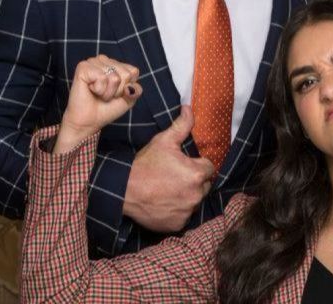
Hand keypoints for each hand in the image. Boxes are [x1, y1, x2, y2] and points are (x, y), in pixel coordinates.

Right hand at [55, 55, 141, 153]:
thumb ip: (136, 90)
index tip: (115, 93)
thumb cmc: (106, 108)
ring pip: (114, 77)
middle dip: (118, 90)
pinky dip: (99, 89)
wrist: (89, 121)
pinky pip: (101, 77)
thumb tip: (130, 86)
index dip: (127, 87)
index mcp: (115, 64)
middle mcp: (104, 60)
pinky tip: (91, 90)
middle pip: (126, 74)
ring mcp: (93, 62)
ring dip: (107, 92)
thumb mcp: (128, 100)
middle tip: (105, 94)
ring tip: (98, 93)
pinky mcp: (83, 67)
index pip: (133, 72)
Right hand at [123, 105, 215, 232]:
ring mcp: (187, 211)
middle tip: (175, 177)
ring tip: (169, 189)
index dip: (197, 164)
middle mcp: (196, 195)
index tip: (183, 164)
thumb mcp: (163, 141)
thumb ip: (182, 125)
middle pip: (204, 185)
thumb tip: (190, 108)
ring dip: (187, 196)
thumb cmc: (144, 165)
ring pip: (195, 201)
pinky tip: (165, 202)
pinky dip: (178, 210)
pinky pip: (185, 216)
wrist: (124, 191)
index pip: (208, 167)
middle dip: (194, 180)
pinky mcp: (178, 224)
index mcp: (196, 173)